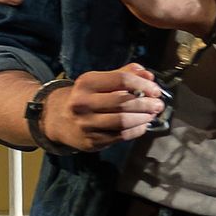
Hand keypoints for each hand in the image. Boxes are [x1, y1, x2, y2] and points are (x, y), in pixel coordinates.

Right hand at [39, 64, 166, 150]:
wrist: (57, 119)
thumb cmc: (86, 97)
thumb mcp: (100, 80)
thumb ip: (125, 74)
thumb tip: (148, 75)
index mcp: (86, 83)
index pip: (121, 80)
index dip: (144, 84)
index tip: (155, 90)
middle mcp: (83, 103)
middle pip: (124, 102)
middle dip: (147, 103)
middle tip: (158, 104)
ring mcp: (86, 124)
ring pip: (124, 121)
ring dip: (144, 117)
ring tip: (152, 114)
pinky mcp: (92, 141)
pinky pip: (121, 136)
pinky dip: (137, 130)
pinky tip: (143, 125)